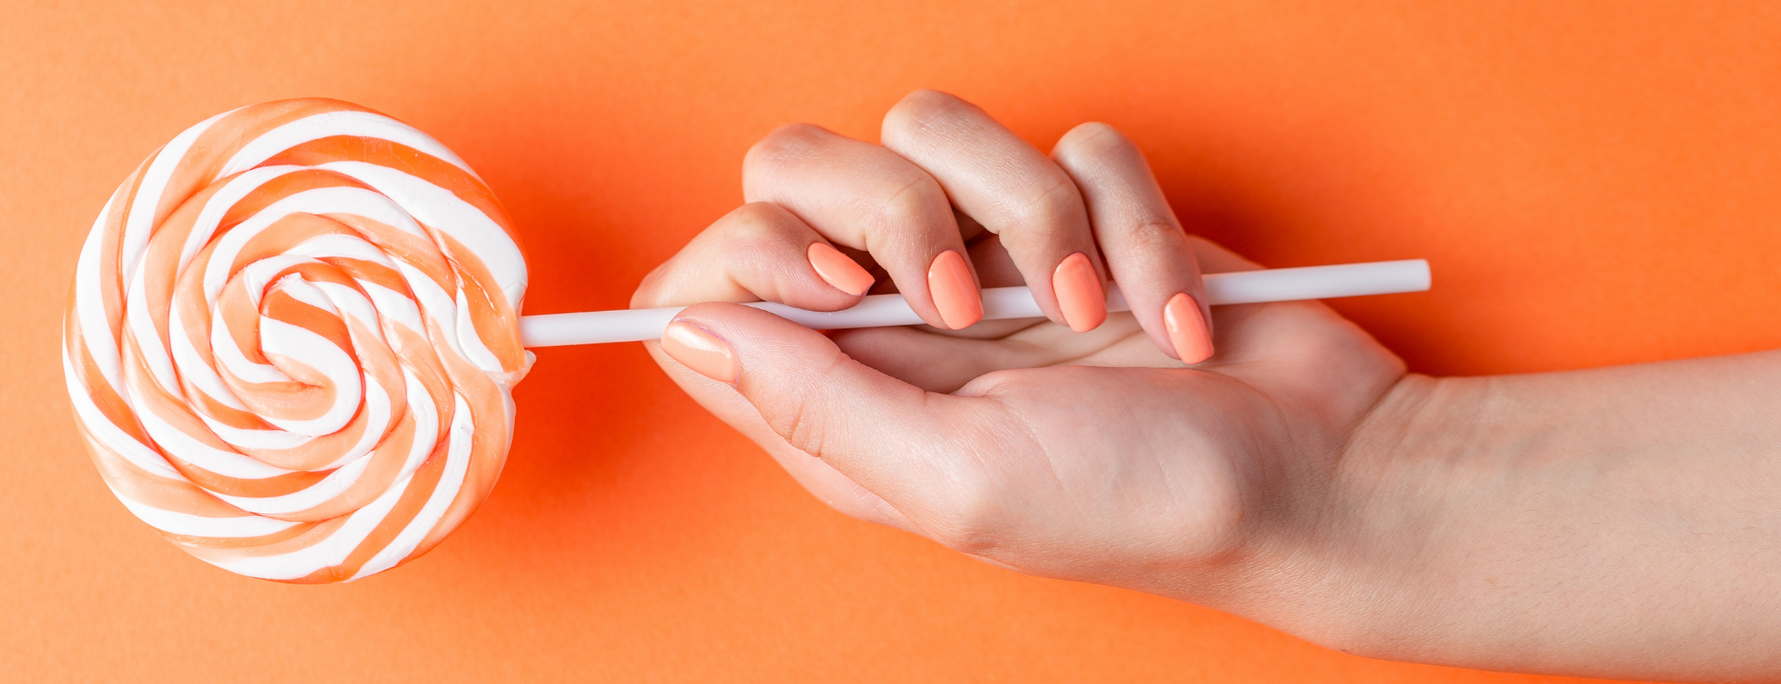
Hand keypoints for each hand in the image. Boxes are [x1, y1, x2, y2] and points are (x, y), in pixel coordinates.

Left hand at [631, 90, 1404, 617]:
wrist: (1316, 471)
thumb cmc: (1138, 504)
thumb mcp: (958, 479)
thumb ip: (808, 401)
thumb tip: (675, 325)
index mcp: (844, 397)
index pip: (710, 282)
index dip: (751, 254)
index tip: (840, 286)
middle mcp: (900, 318)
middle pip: (797, 170)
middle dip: (887, 205)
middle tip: (963, 298)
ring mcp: (989, 258)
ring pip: (931, 130)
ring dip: (1030, 212)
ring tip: (1088, 311)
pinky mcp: (1082, 213)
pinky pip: (1067, 142)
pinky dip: (1129, 219)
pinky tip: (1167, 311)